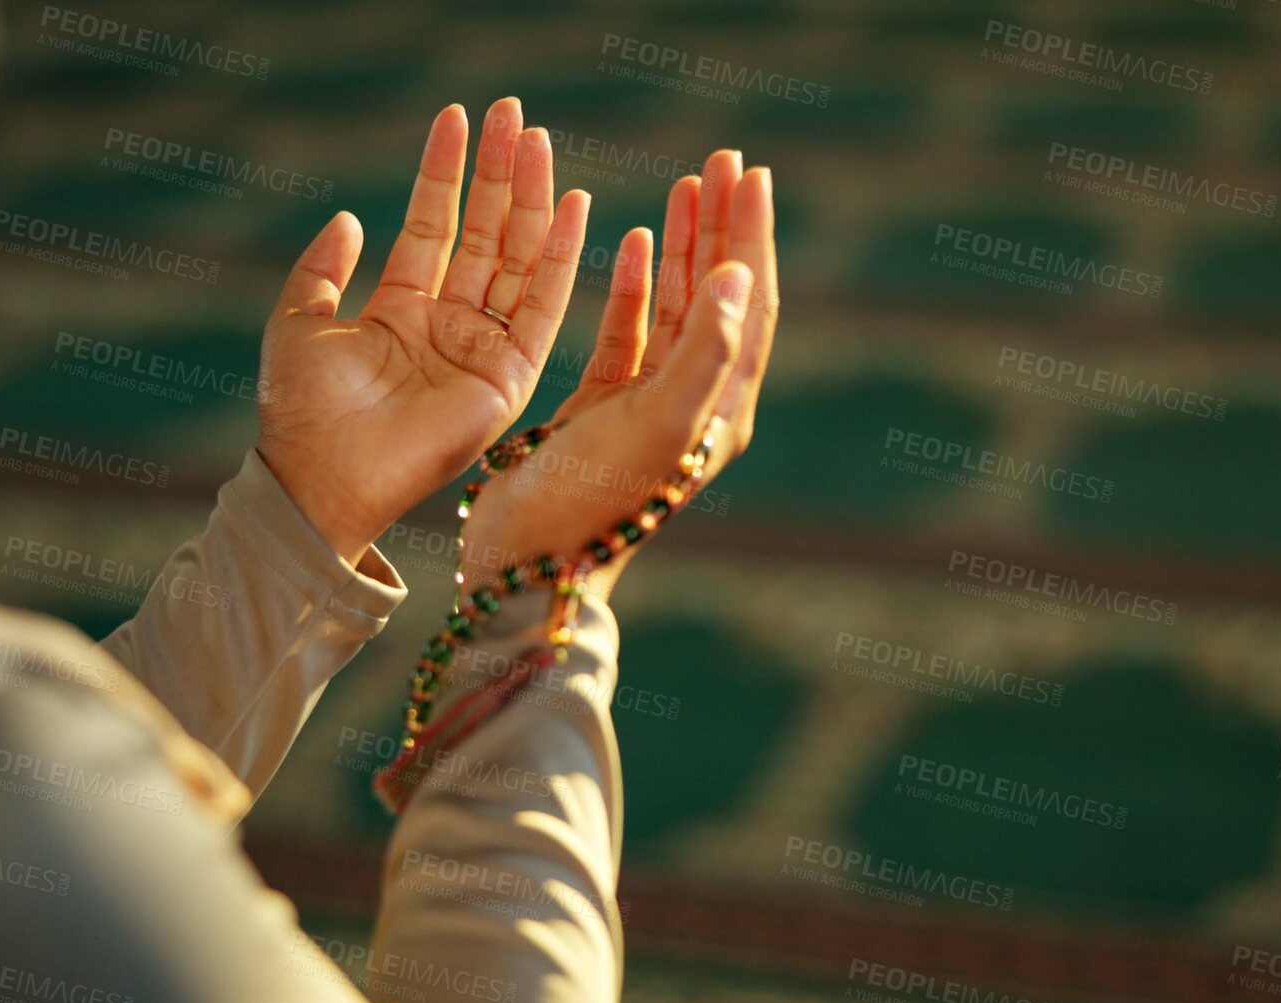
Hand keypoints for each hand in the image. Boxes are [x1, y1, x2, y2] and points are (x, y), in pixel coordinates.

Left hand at [255, 99, 590, 562]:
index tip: (458, 117)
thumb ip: (323, 267)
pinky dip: (563, 258)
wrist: (323, 473)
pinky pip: (546, 309)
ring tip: (539, 140)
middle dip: (500, 173)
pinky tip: (573, 206)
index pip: (434, 224)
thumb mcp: (300, 319)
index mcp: (402, 310)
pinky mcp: (510, 378)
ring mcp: (484, 349)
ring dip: (532, 199)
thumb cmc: (302, 407)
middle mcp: (450, 325)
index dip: (446, 171)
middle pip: (486, 234)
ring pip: (519, 259)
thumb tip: (346, 218)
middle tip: (514, 112)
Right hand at [459, 153, 777, 597]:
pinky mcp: (601, 411)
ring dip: (685, 245)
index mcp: (721, 409)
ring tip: (688, 183)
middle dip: (725, 225)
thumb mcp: (658, 422)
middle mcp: (693, 405)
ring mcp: (647, 406)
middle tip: (724, 160)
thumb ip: (705, 347)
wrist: (528, 564)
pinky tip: (632, 241)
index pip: (750, 304)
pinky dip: (632, 287)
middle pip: (720, 296)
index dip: (752, 236)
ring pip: (675, 308)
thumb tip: (740, 273)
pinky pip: (627, 335)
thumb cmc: (592, 501)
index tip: (752, 173)